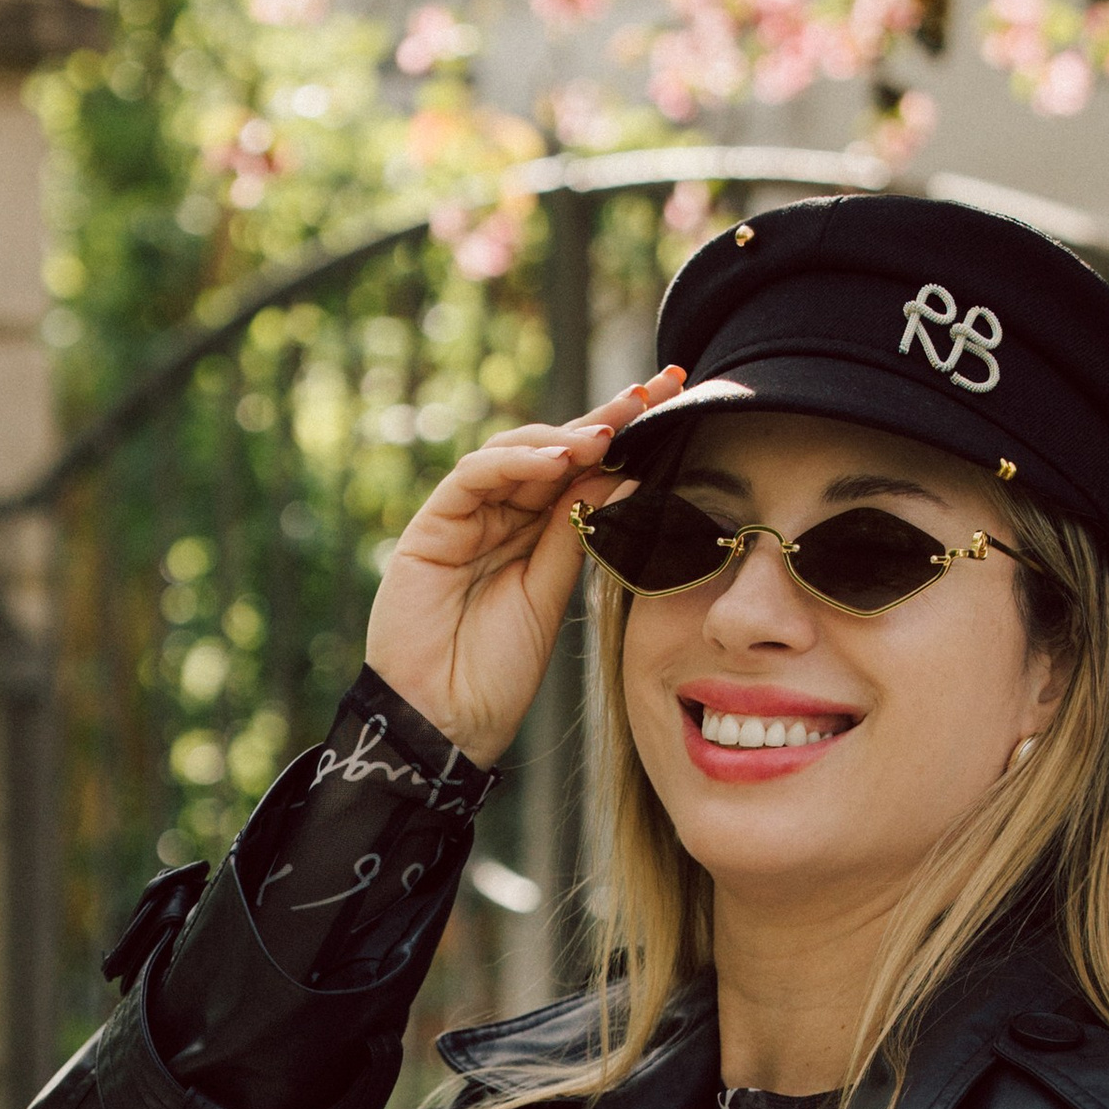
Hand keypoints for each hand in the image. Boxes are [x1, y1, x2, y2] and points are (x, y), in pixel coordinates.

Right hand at [363, 363, 687, 769]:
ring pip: (513, 453)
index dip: (626, 436)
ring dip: (563, 436)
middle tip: (658, 388)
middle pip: (553, 450)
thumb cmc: (495, 674)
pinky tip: (557, 458)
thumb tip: (622, 473)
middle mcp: (500, 517)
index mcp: (534, 536)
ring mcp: (465, 518)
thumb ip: (575, 534)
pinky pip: (474, 477)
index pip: (582, 471)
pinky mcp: (432, 527)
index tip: (676, 402)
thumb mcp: (549, 595)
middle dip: (606, 416)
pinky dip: (516, 462)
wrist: (441, 721)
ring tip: (608, 432)